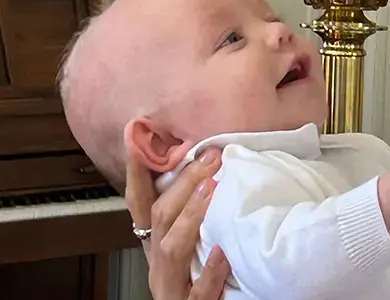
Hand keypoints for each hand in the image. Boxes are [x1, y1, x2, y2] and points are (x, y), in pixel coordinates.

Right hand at [125, 146, 229, 299]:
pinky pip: (197, 291)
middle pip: (160, 216)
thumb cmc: (194, 278)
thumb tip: (208, 168)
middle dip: (182, 184)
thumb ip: (190, 212)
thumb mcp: (186, 241)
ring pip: (172, 248)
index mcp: (154, 242)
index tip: (136, 137)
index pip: (141, 202)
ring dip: (191, 216)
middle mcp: (156, 260)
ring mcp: (170, 285)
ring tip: (211, 189)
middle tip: (209, 156)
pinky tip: (222, 253)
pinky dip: (209, 272)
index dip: (137, 172)